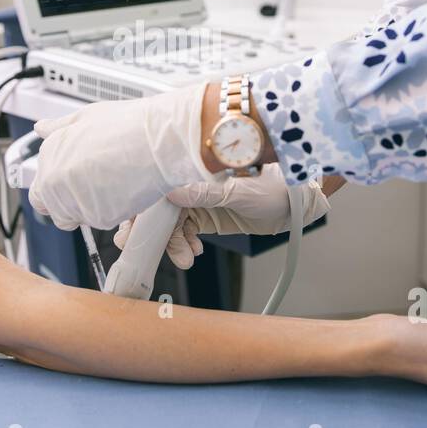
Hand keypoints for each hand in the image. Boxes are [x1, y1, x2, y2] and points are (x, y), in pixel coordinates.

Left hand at [29, 83, 218, 229]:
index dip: (58, 191)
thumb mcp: (87, 116)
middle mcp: (55, 179)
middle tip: (100, 185)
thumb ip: (60, 128)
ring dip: (93, 207)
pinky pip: (101, 221)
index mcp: (49, 155)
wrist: (160, 140)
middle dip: (73, 204)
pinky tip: (124, 189)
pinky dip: (112, 211)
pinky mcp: (97, 216)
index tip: (74, 185)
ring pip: (79, 218)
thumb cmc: (130, 125)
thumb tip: (42, 128)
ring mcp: (74, 200)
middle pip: (56, 211)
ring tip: (115, 182)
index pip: (40, 192)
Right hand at [113, 164, 330, 268]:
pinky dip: (184, 245)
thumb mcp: (240, 191)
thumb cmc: (274, 186)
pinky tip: (192, 254)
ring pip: (170, 225)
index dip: (141, 208)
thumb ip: (206, 194)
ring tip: (185, 259)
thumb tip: (172, 194)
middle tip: (144, 252)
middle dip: (149, 232)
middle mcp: (191, 183)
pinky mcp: (206, 216)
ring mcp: (197, 200)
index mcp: (195, 168)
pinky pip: (185, 233)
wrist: (296, 202)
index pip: (158, 188)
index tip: (131, 229)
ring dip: (172, 244)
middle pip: (158, 208)